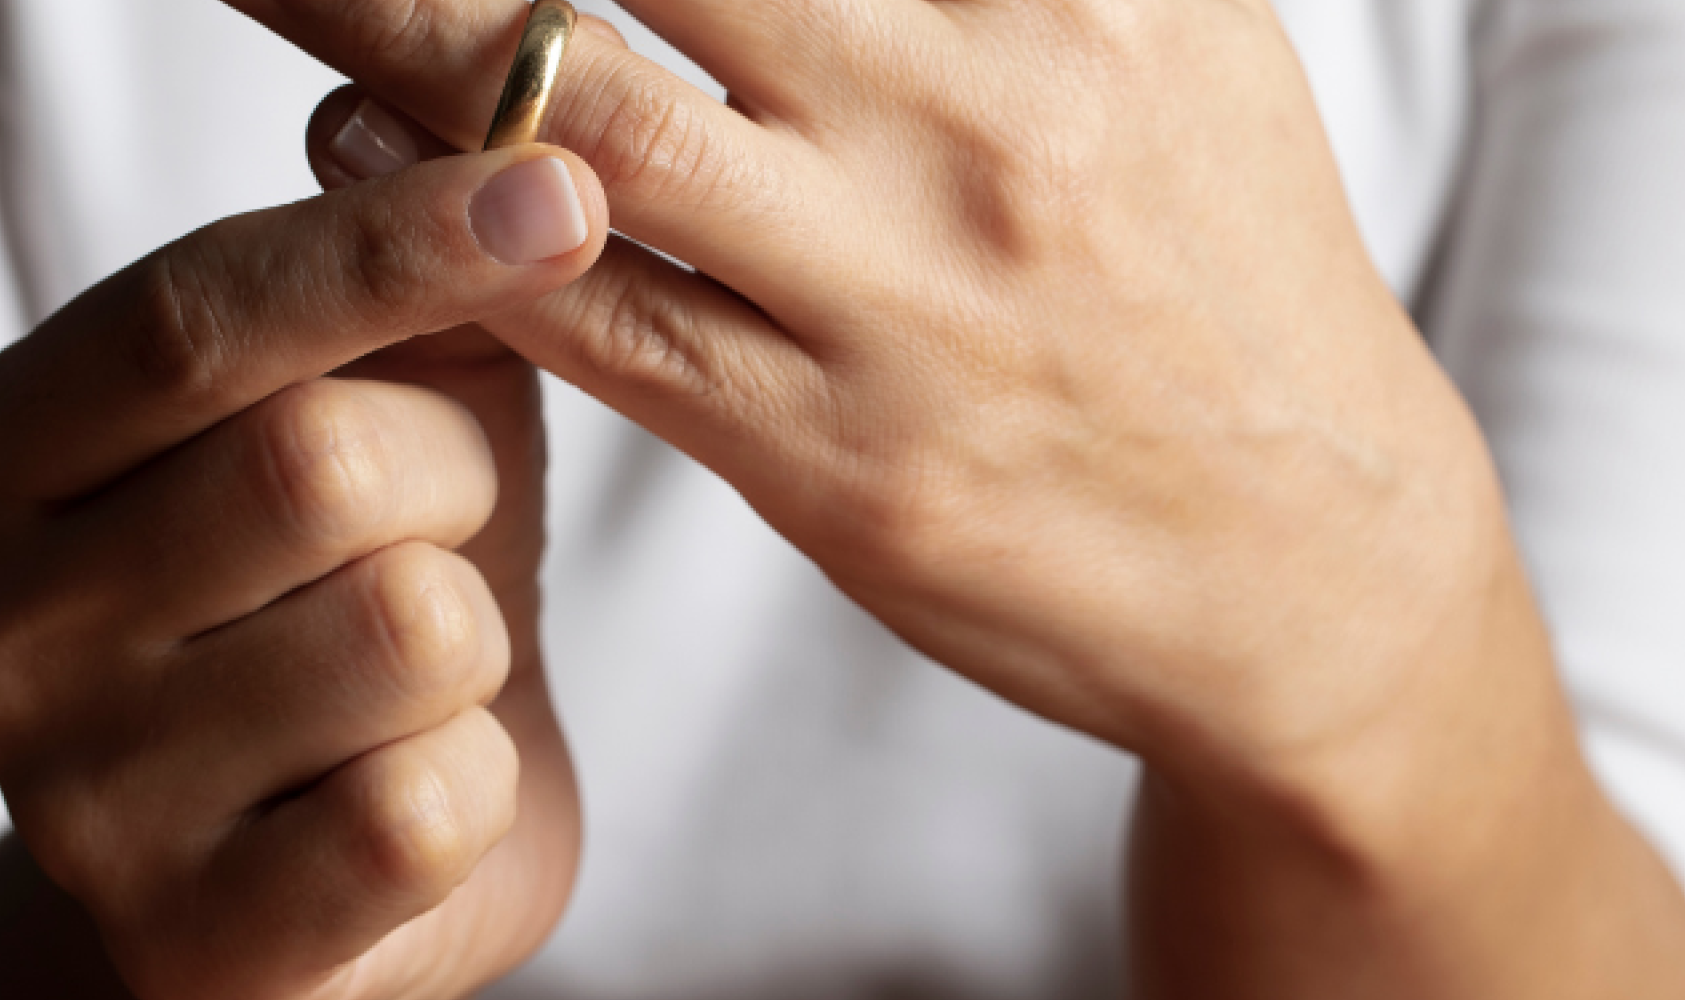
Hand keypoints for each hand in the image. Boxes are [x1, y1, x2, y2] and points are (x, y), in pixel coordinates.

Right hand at [0, 101, 605, 999]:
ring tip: (416, 676)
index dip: (391, 242)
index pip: (194, 314)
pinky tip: (419, 794)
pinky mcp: (199, 944)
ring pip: (407, 630)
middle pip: (322, 461)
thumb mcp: (357, 418)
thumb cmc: (324, 605)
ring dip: (476, 638)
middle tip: (439, 525)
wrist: (279, 893)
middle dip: (455, 476)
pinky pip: (430, 805)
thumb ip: (390, 292)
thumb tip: (470, 125)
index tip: (556, 186)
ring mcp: (80, 806)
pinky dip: (483, 784)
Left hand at [237, 2, 1684, 995]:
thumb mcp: (1186, 37)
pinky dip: (443, 227)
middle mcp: (982, 122)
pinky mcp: (829, 458)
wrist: (1316, 561)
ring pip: (570, 122)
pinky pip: (582, 319)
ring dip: (390, 29)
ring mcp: (899, 298)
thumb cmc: (1232, 274)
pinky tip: (368, 157)